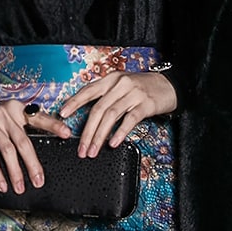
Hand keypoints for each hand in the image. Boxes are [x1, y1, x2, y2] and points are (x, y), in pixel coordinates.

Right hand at [0, 97, 71, 195]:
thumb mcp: (10, 119)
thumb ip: (24, 128)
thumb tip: (41, 154)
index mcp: (18, 109)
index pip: (38, 118)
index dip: (53, 125)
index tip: (67, 134)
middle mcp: (5, 113)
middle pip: (23, 141)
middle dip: (32, 163)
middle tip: (39, 181)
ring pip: (8, 151)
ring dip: (15, 172)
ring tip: (20, 187)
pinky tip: (3, 184)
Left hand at [58, 71, 177, 157]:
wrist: (169, 85)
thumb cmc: (142, 88)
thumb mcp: (121, 86)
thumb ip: (106, 97)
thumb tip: (87, 118)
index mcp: (111, 80)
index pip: (88, 91)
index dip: (74, 102)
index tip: (62, 114)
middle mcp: (120, 84)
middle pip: (98, 109)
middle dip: (87, 131)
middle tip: (81, 148)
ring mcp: (133, 93)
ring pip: (111, 116)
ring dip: (100, 136)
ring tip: (93, 150)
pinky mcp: (146, 104)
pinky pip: (130, 119)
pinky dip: (120, 132)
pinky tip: (113, 143)